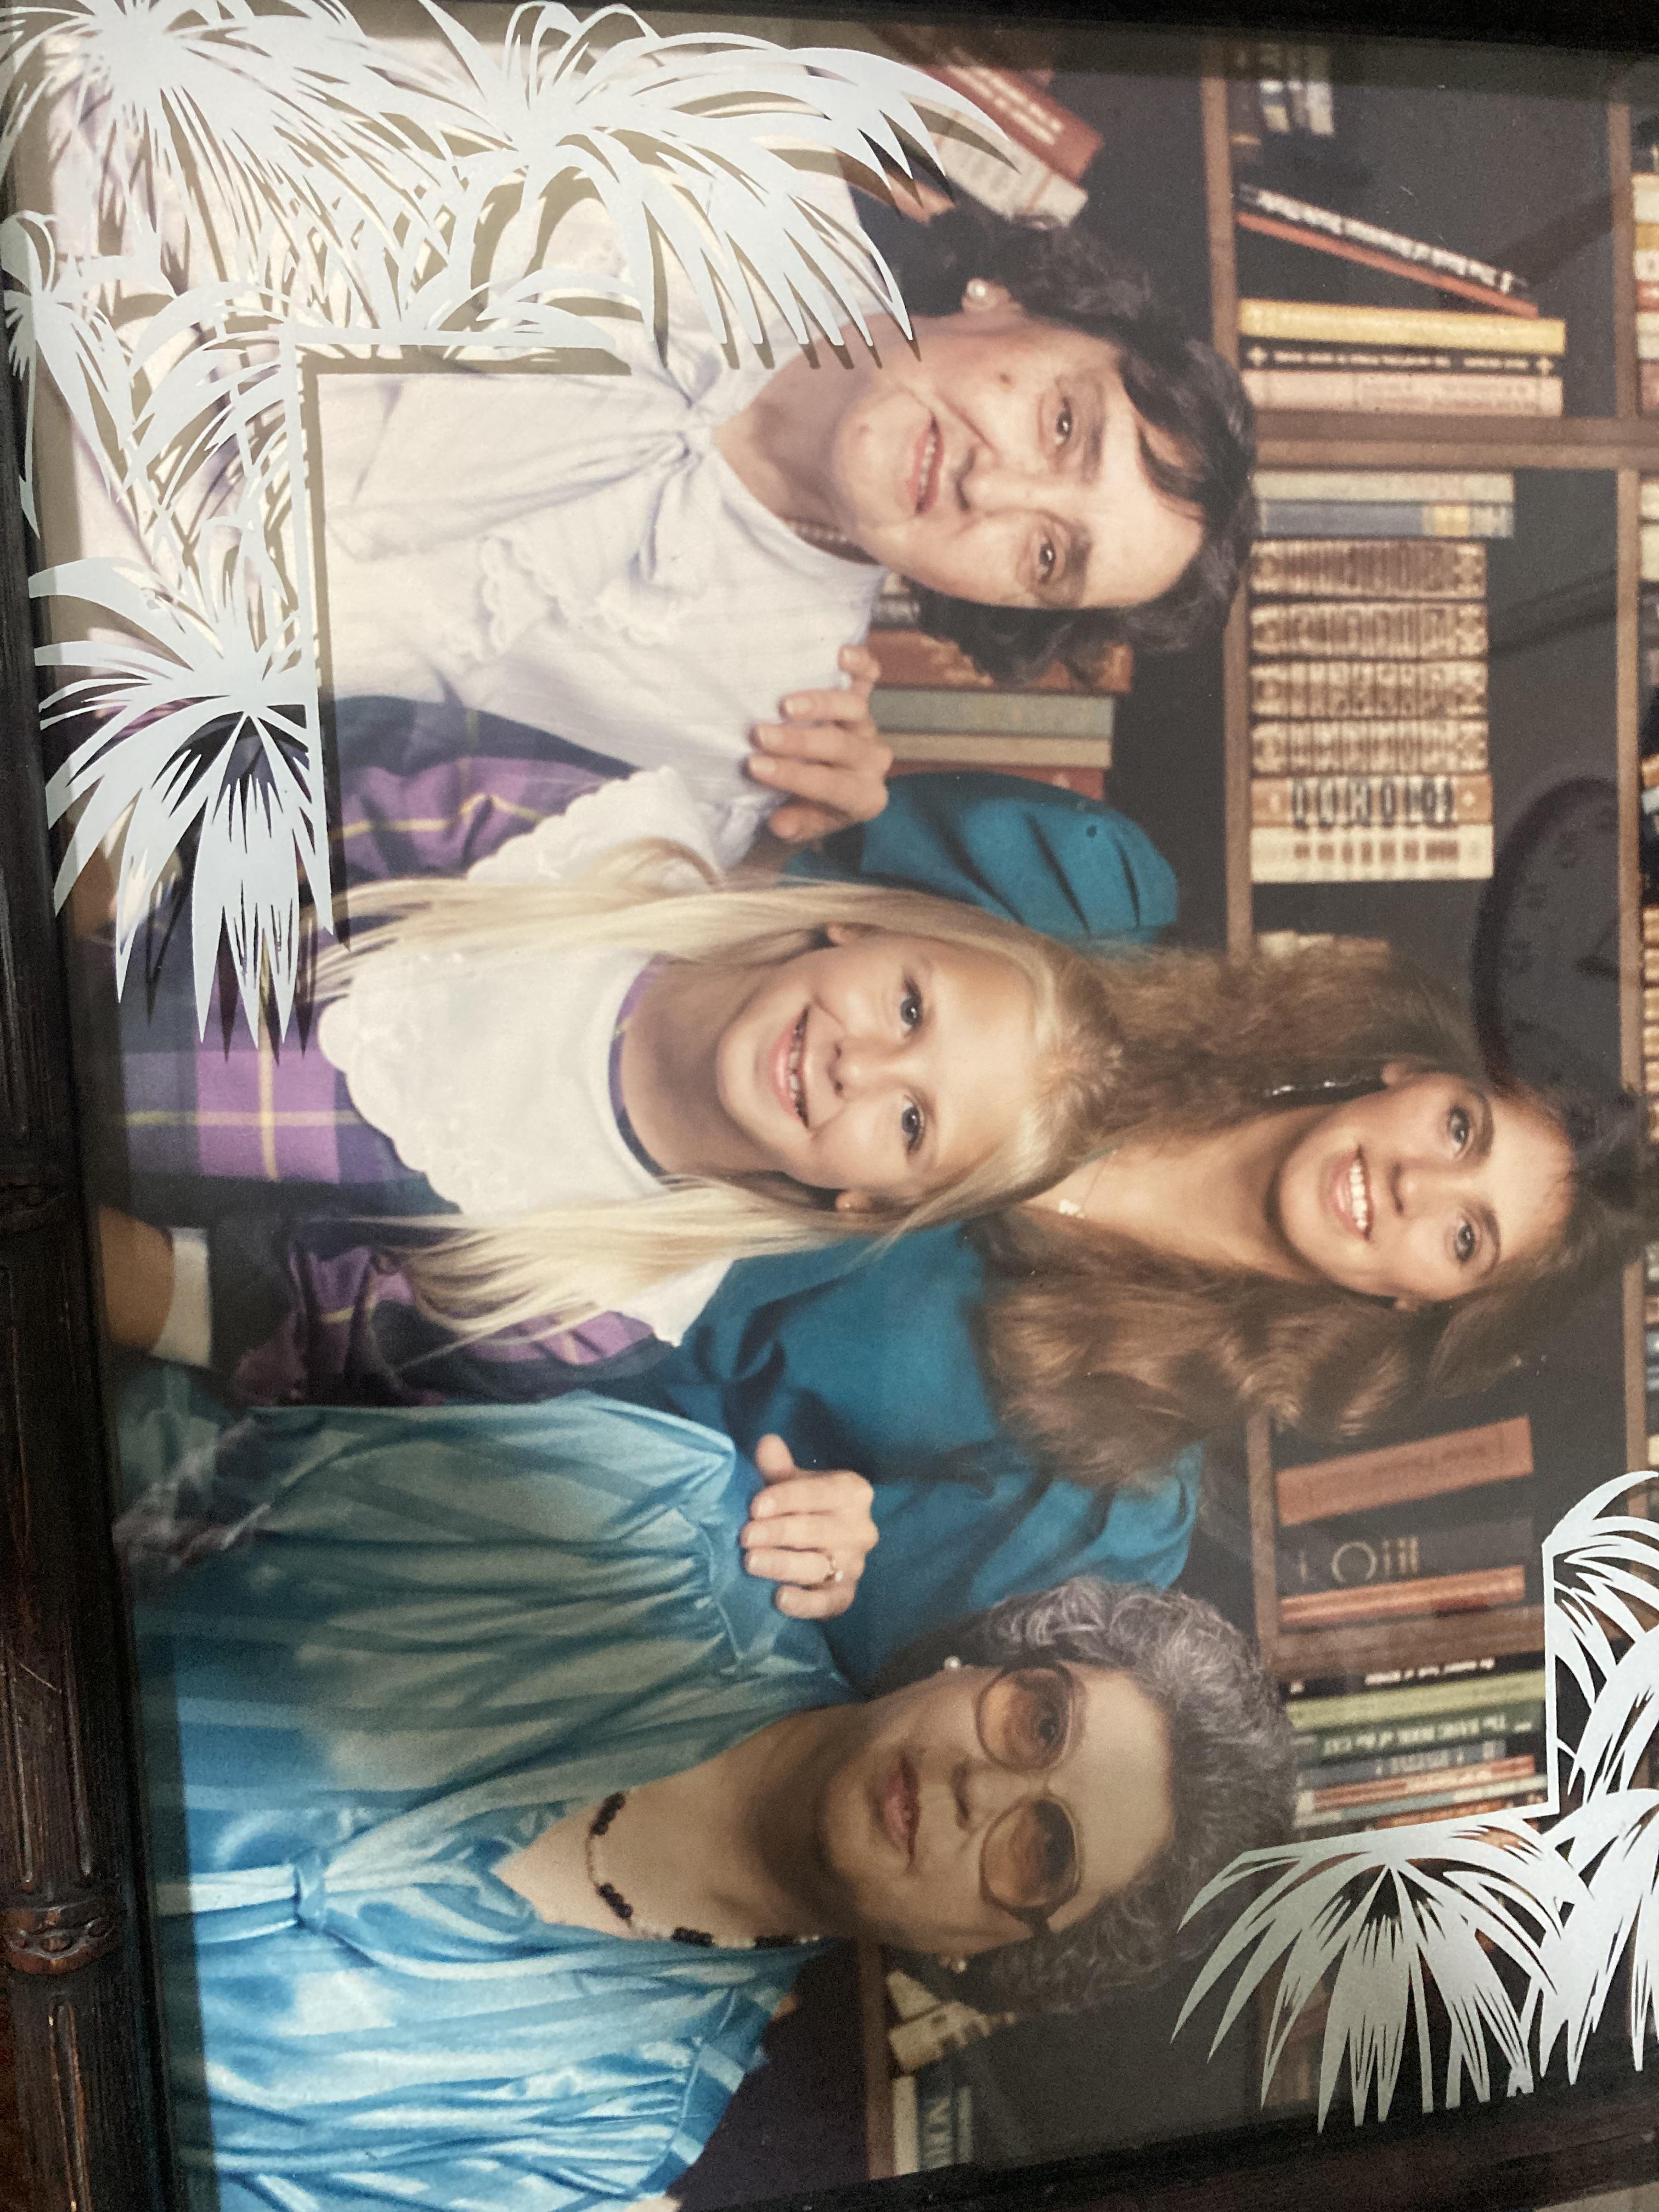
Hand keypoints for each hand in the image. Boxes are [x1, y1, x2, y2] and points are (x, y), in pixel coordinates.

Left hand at [740, 1432, 877, 1618]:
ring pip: (818, 1566)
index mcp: (853, 1493)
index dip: (787, 1498)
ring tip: (751, 1563)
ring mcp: (856, 1565)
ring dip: (783, 1565)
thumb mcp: (792, 1483)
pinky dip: (805, 1604)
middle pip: (817, 1531)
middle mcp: (861, 1529)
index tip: (755, 1507)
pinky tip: (780, 1598)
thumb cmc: (802, 1506)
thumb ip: (779, 1468)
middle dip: (778, 1533)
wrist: (821, 1543)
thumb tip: (767, 1444)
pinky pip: (829, 1603)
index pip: (821, 1493)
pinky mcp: (846, 1595)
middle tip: (745, 1537)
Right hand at [746, 642, 891, 844]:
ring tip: (785, 704)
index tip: (755, 766)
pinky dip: (860, 665)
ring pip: (854, 710)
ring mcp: (868, 728)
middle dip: (797, 742)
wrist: (817, 789)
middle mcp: (872, 762)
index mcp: (864, 798)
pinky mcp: (863, 699)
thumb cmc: (802, 807)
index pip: (831, 786)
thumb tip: (780, 823)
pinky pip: (869, 678)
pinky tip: (840, 655)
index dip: (794, 776)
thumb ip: (793, 824)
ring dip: (819, 705)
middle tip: (759, 734)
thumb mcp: (798, 824)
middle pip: (839, 746)